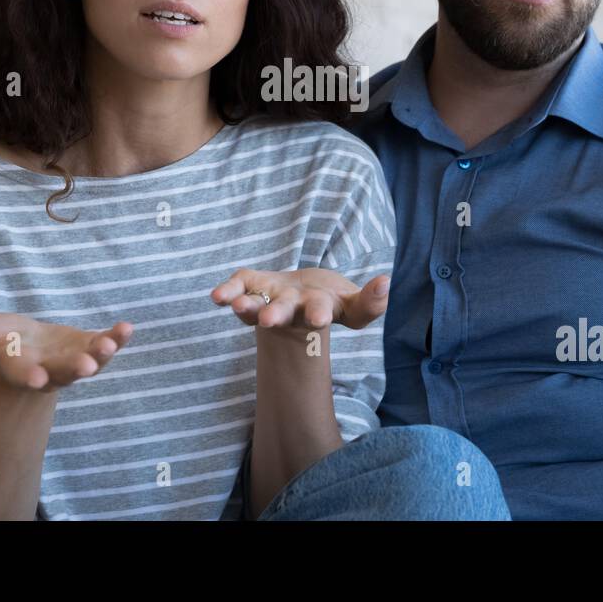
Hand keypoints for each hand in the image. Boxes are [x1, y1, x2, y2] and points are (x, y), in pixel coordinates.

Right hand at [0, 312, 133, 392]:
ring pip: (87, 363)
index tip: (37, 379)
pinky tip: (126, 328)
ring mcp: (70, 359)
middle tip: (84, 367)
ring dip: (100, 355)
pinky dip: (116, 338)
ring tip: (109, 345)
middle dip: (72, 369)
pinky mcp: (86, 346)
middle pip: (61, 373)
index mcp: (16, 368)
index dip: (28, 376)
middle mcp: (46, 369)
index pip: (21, 374)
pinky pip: (103, 344)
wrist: (19, 345)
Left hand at [209, 267, 388, 334]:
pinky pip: (237, 287)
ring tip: (237, 306)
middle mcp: (290, 309)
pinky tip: (216, 297)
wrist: (301, 297)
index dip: (318, 314)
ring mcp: (268, 298)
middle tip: (267, 320)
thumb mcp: (353, 303)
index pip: (319, 313)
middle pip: (282, 313)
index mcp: (316, 311)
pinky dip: (226, 291)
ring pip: (255, 304)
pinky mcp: (251, 285)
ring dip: (245, 306)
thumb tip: (386, 282)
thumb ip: (370, 301)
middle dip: (275, 314)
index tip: (318, 318)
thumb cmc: (330, 300)